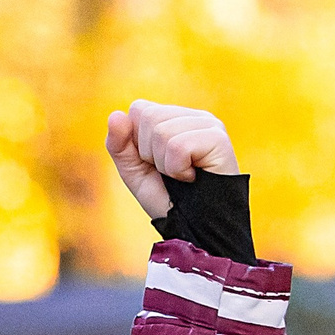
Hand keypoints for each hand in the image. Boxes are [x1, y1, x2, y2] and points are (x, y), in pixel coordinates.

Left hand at [107, 101, 238, 220]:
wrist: (192, 225)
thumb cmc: (166, 197)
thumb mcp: (133, 170)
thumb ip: (119, 144)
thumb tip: (115, 114)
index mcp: (175, 118)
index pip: (139, 109)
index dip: (136, 142)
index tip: (153, 162)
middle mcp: (195, 116)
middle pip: (149, 117)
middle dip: (149, 153)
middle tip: (169, 171)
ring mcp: (209, 124)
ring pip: (162, 131)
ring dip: (164, 164)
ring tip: (182, 175)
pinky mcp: (218, 138)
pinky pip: (178, 146)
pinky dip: (177, 169)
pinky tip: (192, 177)